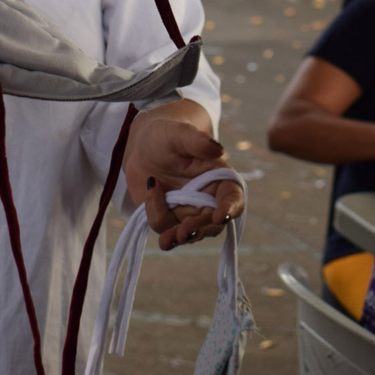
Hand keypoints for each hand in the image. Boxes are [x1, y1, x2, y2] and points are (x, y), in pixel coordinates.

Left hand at [123, 103, 244, 250]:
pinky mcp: (170, 219)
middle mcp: (208, 199)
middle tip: (184, 232)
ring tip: (165, 241)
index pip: (233, 197)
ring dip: (178, 237)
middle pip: (212, 223)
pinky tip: (151, 192)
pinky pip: (165, 226)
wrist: (141, 148)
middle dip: (200, 229)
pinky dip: (155, 214)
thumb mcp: (177, 133)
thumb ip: (196, 140)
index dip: (230, 209)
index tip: (219, 216)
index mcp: (219, 178)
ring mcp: (189, 212)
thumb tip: (218, 149)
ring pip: (190, 232)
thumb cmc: (165, 136)